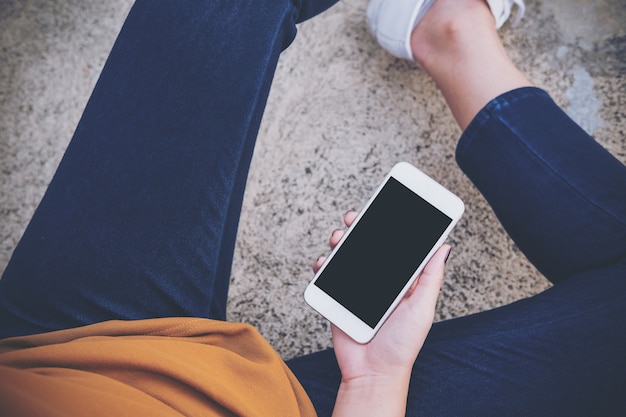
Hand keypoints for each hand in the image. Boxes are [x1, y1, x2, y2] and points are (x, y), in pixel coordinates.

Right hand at [313, 211, 449, 383]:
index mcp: (401, 280)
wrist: (373, 373)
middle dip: (359, 227)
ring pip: (346, 255)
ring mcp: (356, 288)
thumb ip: (430, 278)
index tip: (388, 206)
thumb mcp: (421, 309)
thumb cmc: (401, 346)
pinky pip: (328, 275)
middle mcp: (378, 281)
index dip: (391, 225)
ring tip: (338, 237)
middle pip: (368, 245)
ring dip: (340, 241)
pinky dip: (323, 264)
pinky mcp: (338, 298)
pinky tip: (325, 261)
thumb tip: (443, 247)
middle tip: (356, 217)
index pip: (396, 246)